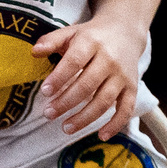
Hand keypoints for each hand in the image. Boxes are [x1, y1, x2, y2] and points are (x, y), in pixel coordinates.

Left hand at [35, 14, 147, 138]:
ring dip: (85, 117)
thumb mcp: (71, 32)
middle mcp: (109, 59)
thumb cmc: (92, 36)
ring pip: (104, 100)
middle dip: (66, 102)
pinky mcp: (132, 87)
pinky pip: (126, 108)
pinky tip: (102, 135)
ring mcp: (122, 75)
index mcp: (91, 42)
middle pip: (87, 85)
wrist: (125, 31)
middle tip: (49, 114)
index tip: (45, 91)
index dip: (60, 77)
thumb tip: (34, 51)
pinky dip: (116, 124)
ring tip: (66, 127)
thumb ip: (51, 40)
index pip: (74, 61)